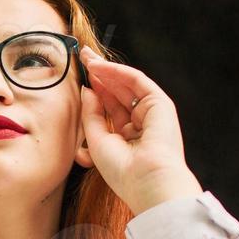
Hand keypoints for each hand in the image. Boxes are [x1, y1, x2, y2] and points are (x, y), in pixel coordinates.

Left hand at [77, 48, 202, 215]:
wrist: (148, 181)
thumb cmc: (123, 171)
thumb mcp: (97, 140)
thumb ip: (91, 114)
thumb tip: (87, 89)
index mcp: (128, 138)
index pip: (110, 108)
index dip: (95, 92)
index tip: (78, 79)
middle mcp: (141, 124)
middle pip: (118, 93)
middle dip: (100, 75)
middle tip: (82, 57)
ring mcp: (152, 113)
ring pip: (126, 85)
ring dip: (107, 70)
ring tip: (87, 58)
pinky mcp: (160, 104)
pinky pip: (136, 81)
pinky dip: (118, 72)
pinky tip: (100, 66)